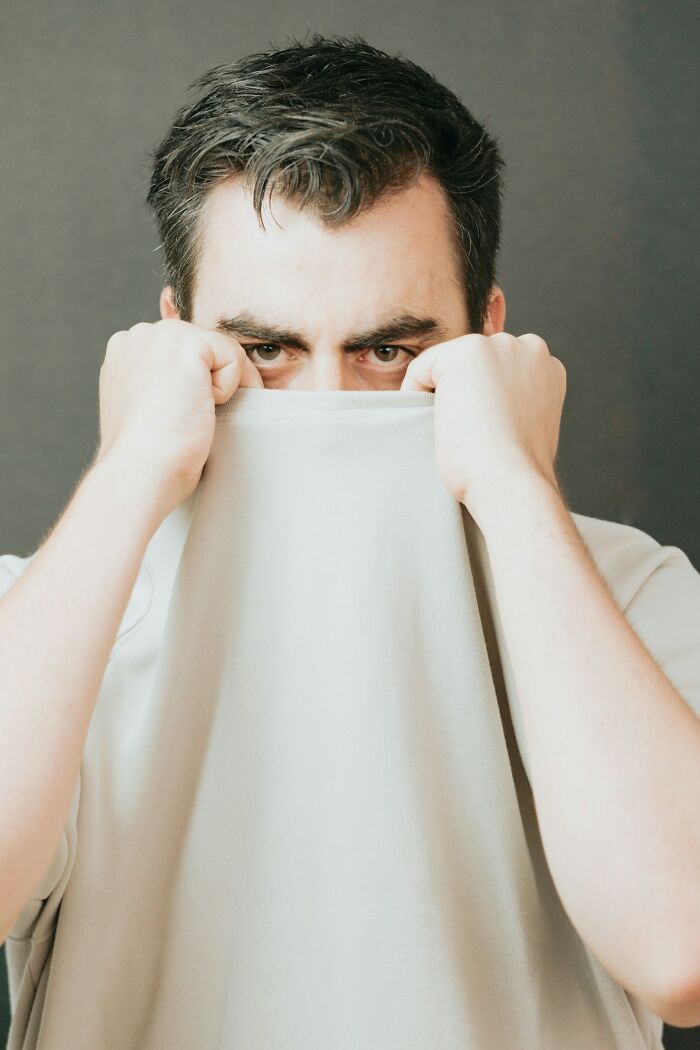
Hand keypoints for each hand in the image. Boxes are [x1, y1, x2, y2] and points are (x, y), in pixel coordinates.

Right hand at [92, 318, 263, 525]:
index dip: (200, 385)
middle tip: (194, 420)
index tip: (187, 416)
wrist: (139, 473)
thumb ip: (165, 387)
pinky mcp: (184, 344)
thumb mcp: (151, 412)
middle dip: (213, 382)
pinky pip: (234, 357)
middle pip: (206, 346)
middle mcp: (136, 337)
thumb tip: (200, 391)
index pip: (185, 353)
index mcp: (125, 354)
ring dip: (219, 388)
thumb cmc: (147, 460)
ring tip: (188, 416)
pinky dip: (227, 389)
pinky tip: (196, 409)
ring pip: (221, 351)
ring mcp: (158, 336)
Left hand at [400, 332, 566, 518]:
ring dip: (442, 392)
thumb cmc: (516, 470)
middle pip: (473, 361)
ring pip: (448, 362)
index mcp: (546, 367)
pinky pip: (422, 368)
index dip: (480, 400)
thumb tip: (486, 405)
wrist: (511, 482)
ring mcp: (497, 346)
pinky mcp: (464, 353)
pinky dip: (416, 394)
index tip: (476, 431)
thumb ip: (514, 402)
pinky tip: (434, 423)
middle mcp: (528, 347)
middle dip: (462, 390)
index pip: (496, 370)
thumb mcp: (525, 426)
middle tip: (459, 431)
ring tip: (450, 429)